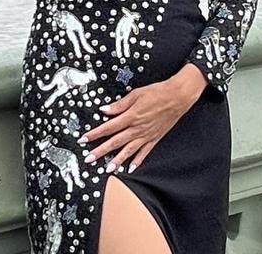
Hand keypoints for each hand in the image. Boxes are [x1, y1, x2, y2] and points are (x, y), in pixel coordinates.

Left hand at [78, 68, 205, 173]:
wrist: (177, 97)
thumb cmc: (158, 92)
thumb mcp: (136, 94)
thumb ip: (119, 104)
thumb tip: (105, 110)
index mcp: (130, 116)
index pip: (108, 127)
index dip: (94, 134)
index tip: (84, 139)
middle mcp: (137, 128)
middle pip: (115, 142)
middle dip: (100, 151)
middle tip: (89, 159)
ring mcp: (146, 135)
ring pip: (128, 151)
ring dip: (116, 161)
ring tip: (107, 169)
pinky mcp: (154, 138)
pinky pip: (144, 152)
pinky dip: (137, 161)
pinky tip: (131, 168)